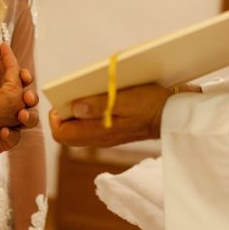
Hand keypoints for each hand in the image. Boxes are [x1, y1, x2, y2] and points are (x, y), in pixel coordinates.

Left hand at [0, 42, 30, 160]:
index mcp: (1, 89)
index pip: (16, 78)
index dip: (21, 74)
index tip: (22, 73)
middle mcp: (7, 106)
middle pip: (27, 99)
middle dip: (30, 96)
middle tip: (27, 97)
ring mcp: (8, 123)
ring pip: (27, 119)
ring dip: (28, 116)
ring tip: (21, 115)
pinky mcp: (4, 140)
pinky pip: (15, 138)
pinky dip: (11, 135)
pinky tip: (3, 131)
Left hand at [49, 83, 173, 146]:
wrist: (174, 115)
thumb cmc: (151, 105)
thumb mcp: (125, 100)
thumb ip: (99, 104)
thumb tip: (74, 107)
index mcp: (98, 132)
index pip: (61, 134)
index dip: (54, 117)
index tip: (61, 99)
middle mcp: (99, 137)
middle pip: (67, 132)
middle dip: (63, 113)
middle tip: (71, 93)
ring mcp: (106, 135)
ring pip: (78, 127)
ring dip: (76, 110)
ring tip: (84, 91)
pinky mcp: (113, 130)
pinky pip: (91, 123)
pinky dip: (89, 110)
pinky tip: (98, 96)